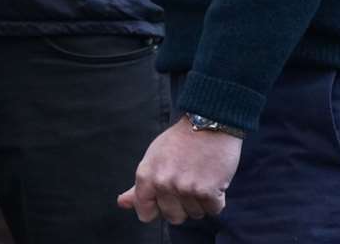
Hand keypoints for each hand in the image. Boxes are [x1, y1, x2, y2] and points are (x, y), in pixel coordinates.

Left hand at [117, 116, 241, 224]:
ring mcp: (186, 188)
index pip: (145, 214)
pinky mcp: (208, 191)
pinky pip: (213, 209)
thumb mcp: (153, 159)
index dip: (158, 208)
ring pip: (195, 214)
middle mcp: (163, 183)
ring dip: (200, 201)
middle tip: (187, 182)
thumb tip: (122, 204)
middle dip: (182, 206)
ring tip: (200, 176)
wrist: (209, 122)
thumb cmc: (179, 141)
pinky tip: (214, 178)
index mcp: (146, 176)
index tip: (166, 197)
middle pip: (173, 217)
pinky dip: (217, 198)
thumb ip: (139, 187)